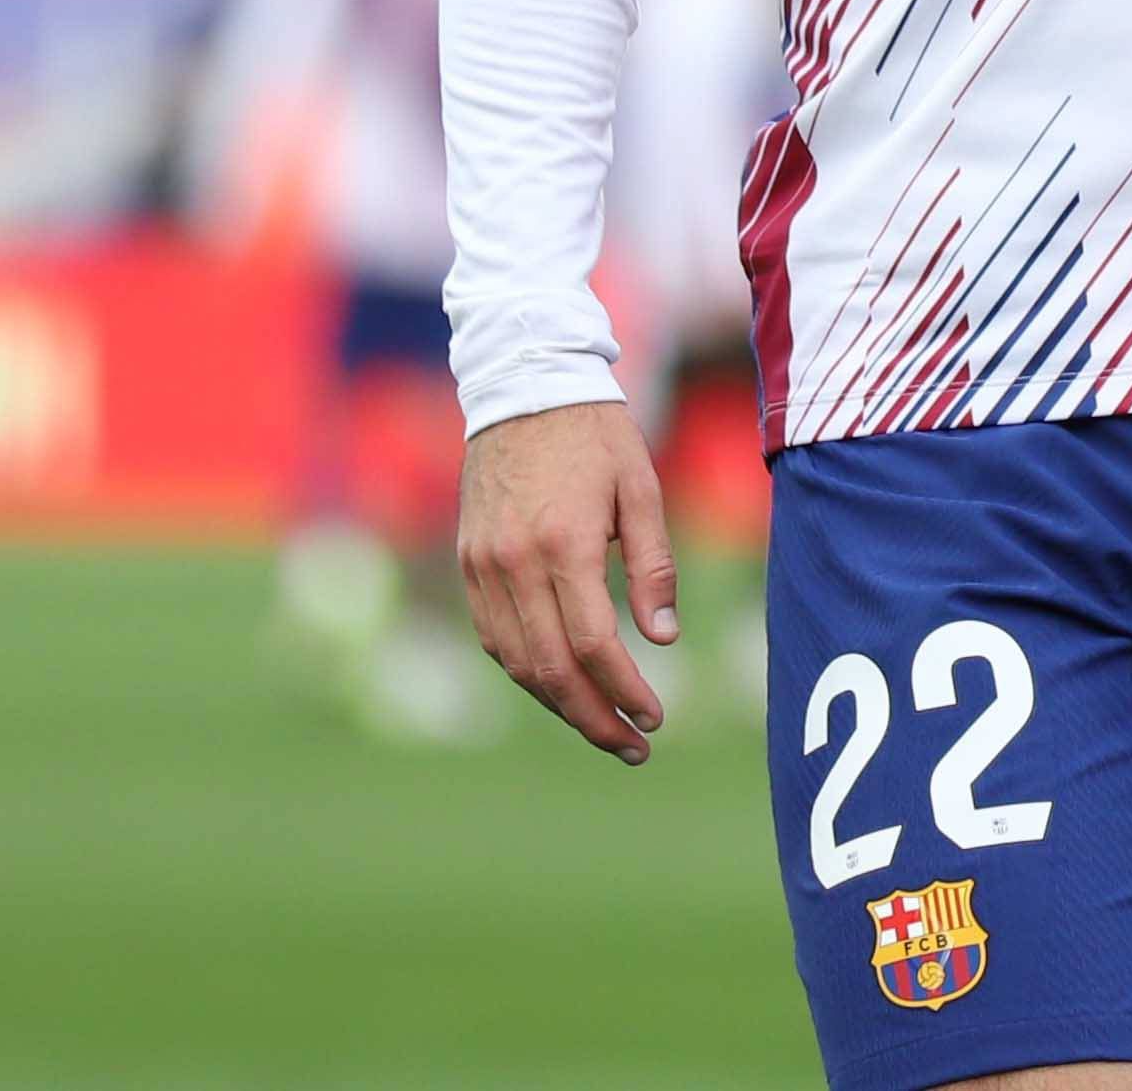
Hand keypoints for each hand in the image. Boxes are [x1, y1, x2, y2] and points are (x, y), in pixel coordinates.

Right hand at [457, 398, 677, 762]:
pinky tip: (561, 683)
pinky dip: (527, 670)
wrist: (523, 385)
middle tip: (634, 745)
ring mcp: (483, 566)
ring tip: (603, 725)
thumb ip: (654, 566)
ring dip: (560, 705)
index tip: (655, 716)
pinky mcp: (469, 562)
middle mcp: (515, 563)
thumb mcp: (642, 488)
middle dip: (594, 718)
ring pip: (517, 663)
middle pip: (552, 669)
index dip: (625, 691)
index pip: (594, 645)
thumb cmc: (596, 433)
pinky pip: (495, 637)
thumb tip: (663, 639)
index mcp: (564, 543)